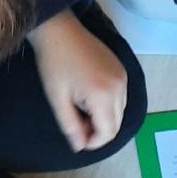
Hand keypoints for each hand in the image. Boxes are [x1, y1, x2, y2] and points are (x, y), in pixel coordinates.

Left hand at [29, 9, 129, 151]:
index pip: (108, 132)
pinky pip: (120, 98)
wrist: (60, 30)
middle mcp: (119, 88)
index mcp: (102, 96)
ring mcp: (123, 78)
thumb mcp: (57, 98)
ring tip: (82, 111)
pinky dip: (108, 106)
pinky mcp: (122, 71)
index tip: (78, 140)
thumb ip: (71, 126)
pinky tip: (90, 99)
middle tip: (78, 126)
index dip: (94, 142)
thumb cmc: (54, 63)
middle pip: (116, 124)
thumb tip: (80, 147)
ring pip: (120, 112)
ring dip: (104, 119)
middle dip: (99, 132)